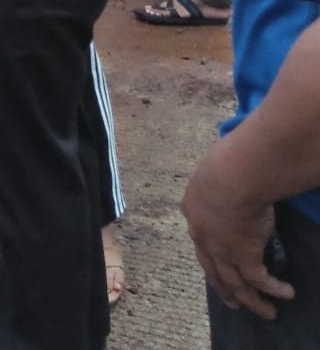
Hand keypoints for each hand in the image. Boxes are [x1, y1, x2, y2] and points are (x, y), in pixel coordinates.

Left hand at [181, 138, 294, 318]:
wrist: (232, 178)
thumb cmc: (223, 165)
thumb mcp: (210, 172)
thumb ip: (215, 181)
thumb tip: (225, 173)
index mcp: (192, 211)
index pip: (199, 238)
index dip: (208, 252)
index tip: (215, 261)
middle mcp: (202, 237)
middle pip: (212, 270)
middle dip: (223, 288)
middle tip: (232, 302)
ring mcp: (222, 250)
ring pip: (236, 284)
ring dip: (252, 301)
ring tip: (267, 313)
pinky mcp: (244, 257)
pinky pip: (260, 281)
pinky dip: (273, 289)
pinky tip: (286, 293)